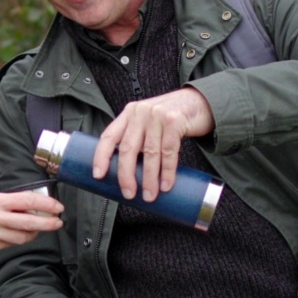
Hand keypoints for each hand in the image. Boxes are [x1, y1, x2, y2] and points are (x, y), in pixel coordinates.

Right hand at [0, 192, 63, 253]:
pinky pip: (13, 244)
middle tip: (59, 222)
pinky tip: (21, 234)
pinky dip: (20, 239)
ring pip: (24, 237)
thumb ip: (10, 202)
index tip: (58, 207)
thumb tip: (35, 205)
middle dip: (48, 223)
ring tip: (38, 228)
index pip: (28, 201)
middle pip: (30, 222)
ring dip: (35, 233)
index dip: (46, 205)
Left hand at [91, 87, 214, 200]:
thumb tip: (126, 173)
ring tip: (150, 195)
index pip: (109, 136)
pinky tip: (166, 185)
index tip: (98, 175)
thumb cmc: (171, 118)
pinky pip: (169, 152)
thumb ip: (137, 138)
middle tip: (129, 193)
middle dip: (126, 175)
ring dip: (149, 178)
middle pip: (128, 148)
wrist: (199, 102)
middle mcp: (140, 112)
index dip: (101, 156)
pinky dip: (167, 171)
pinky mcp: (175, 121)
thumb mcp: (148, 122)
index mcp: (129, 114)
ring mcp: (157, 115)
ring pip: (149, 153)